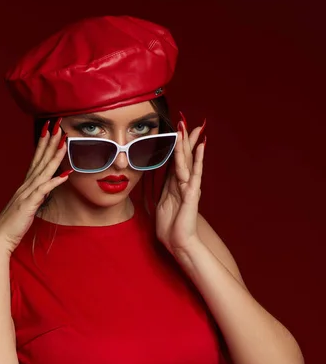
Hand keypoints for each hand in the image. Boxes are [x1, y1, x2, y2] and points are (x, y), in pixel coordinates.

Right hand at [0, 118, 72, 254]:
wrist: (0, 237)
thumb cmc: (13, 224)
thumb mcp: (27, 207)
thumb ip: (36, 196)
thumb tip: (46, 190)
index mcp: (25, 185)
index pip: (36, 160)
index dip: (43, 144)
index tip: (50, 130)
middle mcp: (25, 185)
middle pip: (39, 159)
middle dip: (49, 142)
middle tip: (57, 125)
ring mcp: (26, 193)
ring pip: (43, 171)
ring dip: (54, 156)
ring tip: (64, 142)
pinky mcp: (29, 204)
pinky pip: (44, 190)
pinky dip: (54, 181)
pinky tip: (65, 174)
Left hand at [155, 114, 205, 255]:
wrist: (178, 243)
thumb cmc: (170, 228)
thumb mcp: (162, 205)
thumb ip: (164, 191)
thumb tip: (164, 180)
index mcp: (174, 186)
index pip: (175, 161)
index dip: (176, 146)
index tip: (177, 131)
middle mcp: (183, 183)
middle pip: (184, 156)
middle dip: (186, 139)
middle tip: (186, 121)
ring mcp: (189, 187)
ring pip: (187, 161)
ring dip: (188, 143)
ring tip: (190, 127)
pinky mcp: (192, 193)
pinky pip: (194, 173)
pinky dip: (197, 159)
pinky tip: (200, 146)